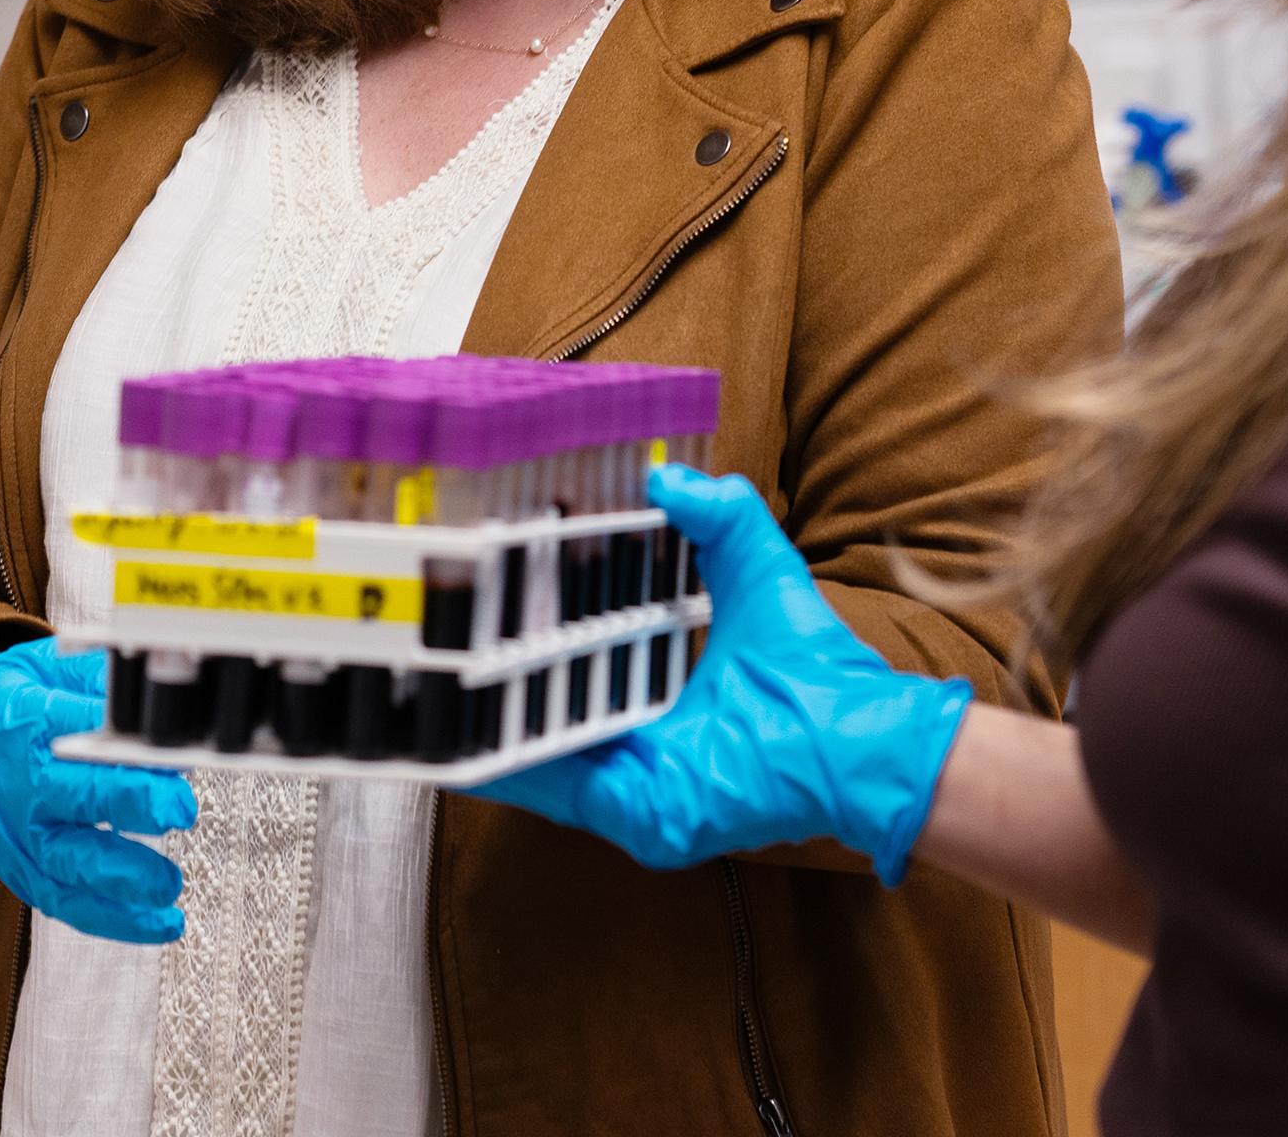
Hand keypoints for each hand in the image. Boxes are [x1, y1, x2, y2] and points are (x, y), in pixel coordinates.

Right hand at [0, 637, 196, 944]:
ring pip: (68, 867)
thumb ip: (104, 683)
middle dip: (130, 806)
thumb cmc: (18, 702)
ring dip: (123, 883)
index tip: (173, 756)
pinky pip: (64, 902)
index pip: (77, 737)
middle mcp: (20, 787)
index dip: (124, 747)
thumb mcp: (52, 671)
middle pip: (75, 801)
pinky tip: (155, 925)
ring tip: (169, 888)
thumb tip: (159, 692)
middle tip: (179, 810)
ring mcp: (18, 837)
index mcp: (29, 726)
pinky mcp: (22, 870)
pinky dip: (111, 919)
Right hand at [472, 466, 971, 884]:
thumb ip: (720, 514)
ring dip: (484, 717)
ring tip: (429, 677)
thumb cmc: (815, 664)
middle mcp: (631, 746)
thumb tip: (667, 474)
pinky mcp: (635, 814)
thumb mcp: (757, 568)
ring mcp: (629, 786)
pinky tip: (463, 735)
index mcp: (651, 696)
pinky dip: (509, 764)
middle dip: (490, 676)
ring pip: (532, 752)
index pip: (572, 666)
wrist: (858, 734)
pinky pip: (555, 790)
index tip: (485, 590)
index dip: (529, 632)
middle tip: (436, 634)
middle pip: (540, 710)